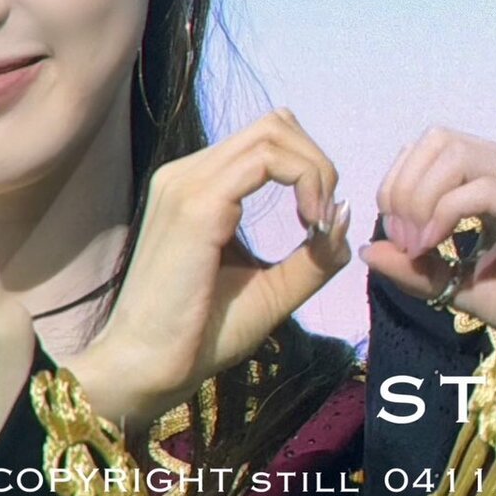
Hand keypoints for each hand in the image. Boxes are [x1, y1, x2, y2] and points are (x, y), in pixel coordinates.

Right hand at [65, 109, 350, 433]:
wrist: (149, 370)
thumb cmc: (201, 335)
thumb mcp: (272, 289)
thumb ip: (312, 255)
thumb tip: (345, 213)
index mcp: (200, 187)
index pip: (269, 140)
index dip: (310, 167)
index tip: (323, 222)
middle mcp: (188, 173)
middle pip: (275, 125)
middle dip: (316, 162)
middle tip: (324, 218)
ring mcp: (188, 183)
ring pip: (272, 133)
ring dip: (313, 170)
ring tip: (318, 223)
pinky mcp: (196, 204)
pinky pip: (264, 160)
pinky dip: (303, 181)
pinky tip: (309, 223)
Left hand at [363, 127, 495, 330]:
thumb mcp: (461, 286)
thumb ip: (416, 269)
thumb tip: (368, 249)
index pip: (435, 145)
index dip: (401, 178)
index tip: (394, 230)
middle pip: (439, 139)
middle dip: (404, 183)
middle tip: (401, 235)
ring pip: (454, 154)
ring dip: (420, 196)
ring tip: (417, 243)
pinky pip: (480, 191)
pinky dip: (444, 214)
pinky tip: (434, 246)